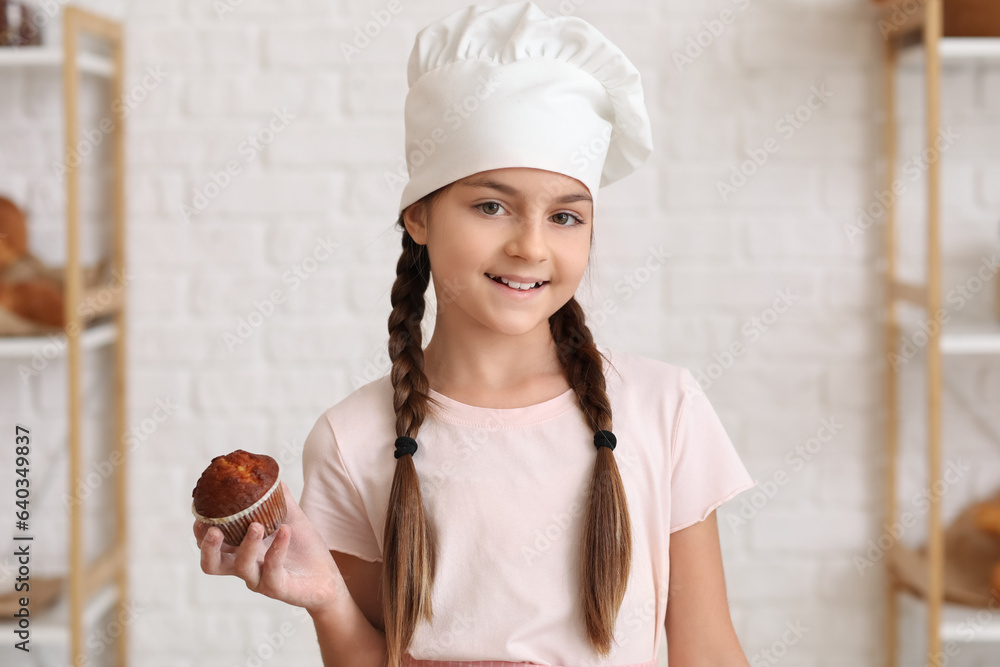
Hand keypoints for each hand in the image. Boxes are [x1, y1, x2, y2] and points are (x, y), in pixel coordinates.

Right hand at [194, 481, 349, 614]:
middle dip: (208, 547)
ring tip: (256, 525)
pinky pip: (272, 570)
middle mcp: (246, 566)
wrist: (327, 576)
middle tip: (214, 530)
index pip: (213, 546)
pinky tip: (286, 530)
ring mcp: (260, 579)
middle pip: (212, 564)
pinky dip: (277, 549)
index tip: (200, 516)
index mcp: (242, 551)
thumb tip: (271, 476)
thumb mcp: (291, 520)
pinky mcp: (278, 588)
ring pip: (241, 567)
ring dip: (247, 544)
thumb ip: (279, 501)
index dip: (201, 534)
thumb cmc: (304, 550)